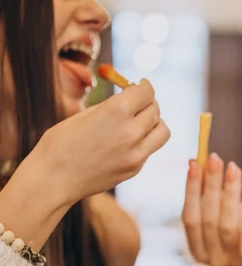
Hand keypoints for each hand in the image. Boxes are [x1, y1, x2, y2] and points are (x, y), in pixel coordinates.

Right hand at [25, 79, 169, 207]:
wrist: (54, 179)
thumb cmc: (61, 143)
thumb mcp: (86, 114)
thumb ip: (112, 106)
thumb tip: (130, 98)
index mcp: (117, 111)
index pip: (146, 92)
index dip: (143, 86)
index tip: (140, 85)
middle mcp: (131, 132)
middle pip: (155, 110)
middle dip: (148, 103)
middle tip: (138, 102)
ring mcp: (136, 154)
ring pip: (162, 131)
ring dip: (154, 123)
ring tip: (139, 122)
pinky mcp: (134, 169)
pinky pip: (149, 149)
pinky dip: (144, 141)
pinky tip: (127, 141)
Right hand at [182, 153, 241, 265]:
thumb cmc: (238, 223)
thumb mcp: (220, 209)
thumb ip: (206, 193)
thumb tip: (196, 162)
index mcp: (197, 248)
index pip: (189, 218)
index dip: (191, 190)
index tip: (194, 164)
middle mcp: (211, 258)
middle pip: (208, 219)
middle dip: (211, 186)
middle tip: (215, 159)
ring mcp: (232, 261)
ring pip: (227, 226)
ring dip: (230, 195)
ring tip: (233, 169)